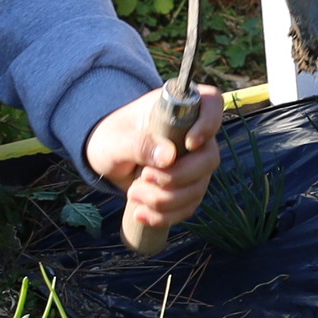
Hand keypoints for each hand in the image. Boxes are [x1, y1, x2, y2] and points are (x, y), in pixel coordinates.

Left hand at [96, 85, 223, 252]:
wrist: (105, 160)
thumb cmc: (110, 138)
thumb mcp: (115, 139)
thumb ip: (139, 144)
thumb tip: (169, 157)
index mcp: (178, 109)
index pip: (212, 102)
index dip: (209, 122)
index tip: (189, 143)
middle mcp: (193, 135)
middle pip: (210, 157)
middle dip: (177, 177)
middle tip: (144, 177)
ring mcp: (194, 163)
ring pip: (199, 187)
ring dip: (165, 200)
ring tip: (133, 194)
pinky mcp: (187, 188)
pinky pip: (188, 207)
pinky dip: (164, 215)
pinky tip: (140, 213)